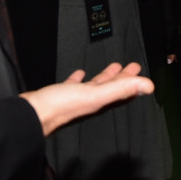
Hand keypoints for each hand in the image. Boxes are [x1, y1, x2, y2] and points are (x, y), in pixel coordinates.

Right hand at [20, 62, 153, 135]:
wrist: (32, 114)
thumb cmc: (60, 106)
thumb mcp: (94, 94)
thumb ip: (120, 89)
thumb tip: (148, 86)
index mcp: (99, 102)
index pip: (121, 92)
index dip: (132, 82)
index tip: (138, 71)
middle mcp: (89, 101)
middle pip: (110, 88)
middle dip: (121, 77)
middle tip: (130, 66)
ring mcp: (74, 99)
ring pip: (94, 86)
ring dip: (104, 77)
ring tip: (111, 67)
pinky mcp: (60, 95)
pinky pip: (73, 85)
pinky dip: (78, 79)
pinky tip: (79, 74)